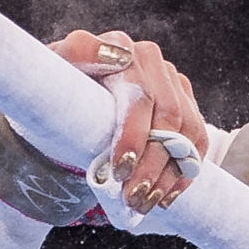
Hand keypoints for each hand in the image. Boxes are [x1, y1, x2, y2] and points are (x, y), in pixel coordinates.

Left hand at [49, 28, 208, 215]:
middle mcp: (149, 59)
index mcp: (119, 47)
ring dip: (169, 173)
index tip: (119, 170)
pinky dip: (184, 171)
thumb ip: (77, 53)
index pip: (138, 95)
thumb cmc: (56, 94)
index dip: (132, 134)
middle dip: (151, 163)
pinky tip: (166, 195)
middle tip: (133, 196)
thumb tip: (113, 54)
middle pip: (166, 116)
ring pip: (187, 130)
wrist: (66, 106)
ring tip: (146, 201)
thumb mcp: (51, 75)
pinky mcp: (184, 102)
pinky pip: (197, 139)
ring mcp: (170, 80)